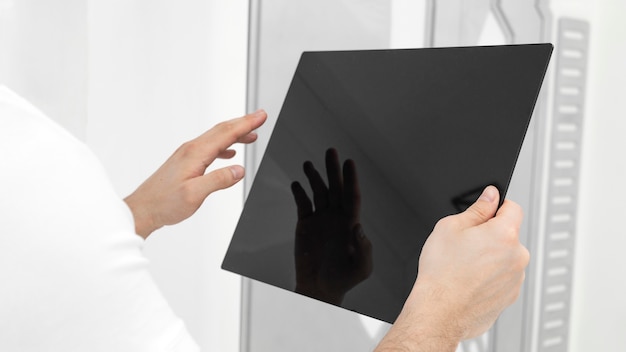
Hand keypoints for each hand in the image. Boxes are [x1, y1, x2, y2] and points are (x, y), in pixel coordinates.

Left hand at [124, 110, 266, 238]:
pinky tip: (229, 153)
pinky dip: (224, 146)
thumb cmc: (164, 203)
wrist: (142, 209)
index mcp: (195, 153)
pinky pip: (209, 148)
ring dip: (235, 134)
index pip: (227, 133)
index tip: (261, 116)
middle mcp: (190, 150)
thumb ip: (218, 180)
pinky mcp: (185, 162)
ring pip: (216, 138)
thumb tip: (239, 170)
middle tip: (260, 117)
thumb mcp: (195, 194)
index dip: (246, 123)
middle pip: (222, 130)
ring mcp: (187, 155)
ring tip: (251, 134)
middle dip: (243, 122)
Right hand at [291, 148, 372, 303]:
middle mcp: (336, 217)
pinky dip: (299, 192)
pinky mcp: (305, 224)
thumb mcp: (362, 268)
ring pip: (318, 192)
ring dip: (314, 177)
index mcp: (350, 223)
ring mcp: (321, 219)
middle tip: (331, 151)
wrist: (320, 287)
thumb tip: (358, 226)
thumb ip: (364, 248)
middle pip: (336, 188)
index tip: (349, 162)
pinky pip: (303, 203)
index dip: (351, 179)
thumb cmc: (344, 279)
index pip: (352, 196)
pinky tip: (297, 183)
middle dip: (333, 169)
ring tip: (308, 164)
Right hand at [375, 186, 527, 350]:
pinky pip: (502, 279)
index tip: (484, 212)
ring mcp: (516, 279)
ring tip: (464, 266)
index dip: (496, 206)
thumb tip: (490, 196)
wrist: (439, 312)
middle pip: (508, 235)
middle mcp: (517, 256)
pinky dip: (489, 278)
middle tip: (465, 244)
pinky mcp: (509, 297)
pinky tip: (468, 281)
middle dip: (490, 235)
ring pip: (505, 258)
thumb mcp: (450, 228)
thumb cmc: (442, 273)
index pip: (512, 207)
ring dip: (491, 258)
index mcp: (505, 234)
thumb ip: (477, 209)